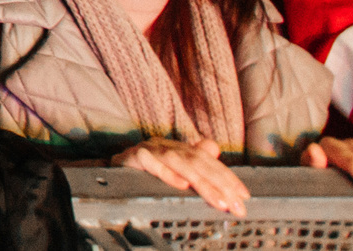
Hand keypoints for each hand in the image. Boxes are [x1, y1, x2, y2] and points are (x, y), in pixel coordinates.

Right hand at [111, 137, 248, 215]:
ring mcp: (149, 149)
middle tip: (236, 205)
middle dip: (221, 184)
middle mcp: (166, 146)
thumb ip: (193, 158)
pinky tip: (182, 186)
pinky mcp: (132, 157)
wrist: (108, 169)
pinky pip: (151, 164)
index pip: (208, 160)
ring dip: (201, 183)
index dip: (227, 176)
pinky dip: (167, 174)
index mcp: (178, 148)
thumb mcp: (171, 165)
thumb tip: (214, 148)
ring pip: (180, 163)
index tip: (244, 196)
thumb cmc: (142, 170)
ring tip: (218, 202)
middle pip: (198, 161)